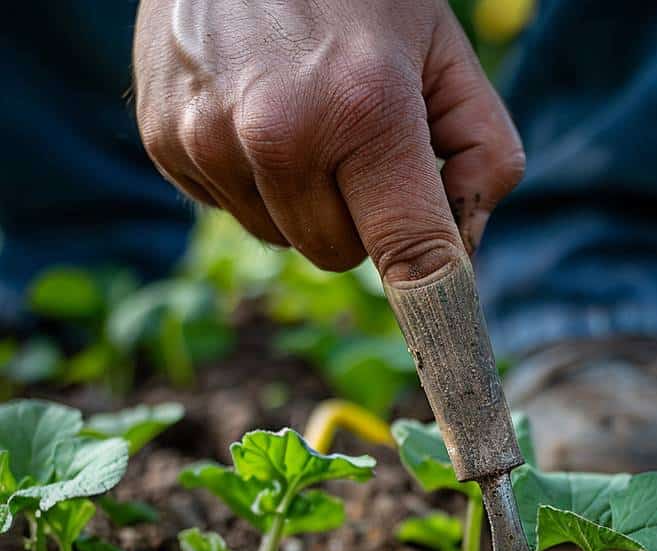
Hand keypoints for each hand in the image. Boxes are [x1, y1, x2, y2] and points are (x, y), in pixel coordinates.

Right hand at [133, 0, 524, 282]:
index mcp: (364, 109)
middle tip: (361, 144)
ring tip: (304, 113)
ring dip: (306, 200)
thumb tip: (464, 251)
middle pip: (342, 257)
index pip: (410, 252)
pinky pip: (233, 209)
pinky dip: (255, 181)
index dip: (438, 315)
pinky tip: (255, 113)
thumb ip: (481, 157)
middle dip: (363, 218)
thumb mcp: (447, 53)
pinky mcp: (165, 141)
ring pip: (286, 239)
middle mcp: (278, 133)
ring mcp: (209, 139)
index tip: (458, 382)